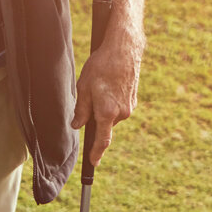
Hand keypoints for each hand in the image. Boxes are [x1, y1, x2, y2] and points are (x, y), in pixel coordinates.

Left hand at [71, 37, 141, 165]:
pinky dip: (111, 101)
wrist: (124, 49)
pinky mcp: (133, 99)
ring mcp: (129, 106)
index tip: (93, 162)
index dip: (96, 153)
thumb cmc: (101, 66)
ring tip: (100, 84)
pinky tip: (109, 84)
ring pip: (112, 115)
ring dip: (103, 107)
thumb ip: (81, 110)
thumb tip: (77, 125)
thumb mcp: (84, 88)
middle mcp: (121, 113)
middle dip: (96, 118)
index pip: (102, 140)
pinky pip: (119, 107)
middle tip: (90, 96)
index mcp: (107, 112)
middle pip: (104, 125)